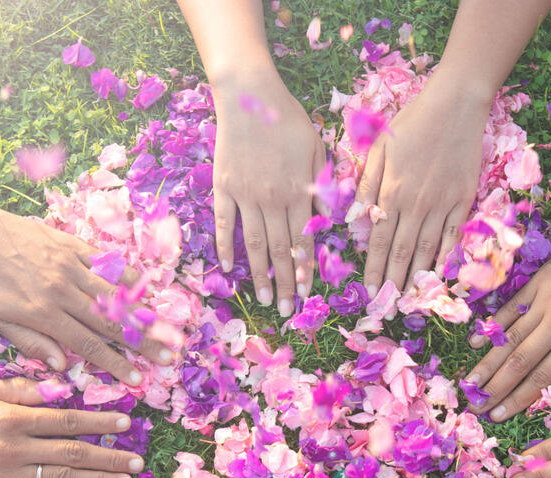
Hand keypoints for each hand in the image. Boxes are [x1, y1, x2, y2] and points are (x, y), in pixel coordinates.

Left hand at [0, 200, 173, 381]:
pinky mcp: (72, 246)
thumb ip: (31, 343)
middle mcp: (62, 291)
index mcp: (44, 314)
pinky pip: (106, 264)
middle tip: (167, 357)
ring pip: (114, 294)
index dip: (114, 364)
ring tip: (165, 329)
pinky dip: (127, 277)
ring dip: (142, 313)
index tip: (136, 379)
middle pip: (110, 322)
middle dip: (141, 343)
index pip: (88, 345)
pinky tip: (146, 289)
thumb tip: (63, 367)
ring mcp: (70, 266)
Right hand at [210, 72, 325, 315]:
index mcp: (298, 192)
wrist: (248, 94)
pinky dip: (226, 246)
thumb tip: (327, 218)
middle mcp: (272, 199)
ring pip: (254, 243)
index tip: (307, 296)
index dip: (305, 271)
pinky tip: (227, 268)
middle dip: (284, 283)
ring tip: (262, 300)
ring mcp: (245, 195)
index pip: (303, 241)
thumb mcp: (316, 149)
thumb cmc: (288, 119)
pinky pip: (225, 223)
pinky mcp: (224, 187)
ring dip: (259, 274)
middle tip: (285, 311)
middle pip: (279, 250)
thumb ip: (321, 185)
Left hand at [359, 77, 486, 291]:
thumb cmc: (411, 123)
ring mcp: (442, 204)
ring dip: (417, 277)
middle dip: (394, 283)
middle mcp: (415, 204)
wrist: (454, 105)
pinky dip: (446, 257)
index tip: (371, 293)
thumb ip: (366, 184)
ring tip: (411, 300)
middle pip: (402, 252)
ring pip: (427, 249)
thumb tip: (354, 219)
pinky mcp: (464, 200)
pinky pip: (453, 236)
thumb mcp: (378, 147)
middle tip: (389, 308)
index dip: (375, 270)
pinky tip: (439, 274)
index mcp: (390, 192)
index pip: (379, 242)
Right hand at [465, 221, 550, 421]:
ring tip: (468, 383)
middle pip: (519, 362)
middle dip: (495, 388)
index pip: (541, 378)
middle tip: (475, 406)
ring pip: (509, 338)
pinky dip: (492, 326)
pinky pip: (510, 308)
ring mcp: (544, 301)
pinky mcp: (537, 283)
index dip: (516, 400)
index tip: (497, 417)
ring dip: (487, 363)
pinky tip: (476, 342)